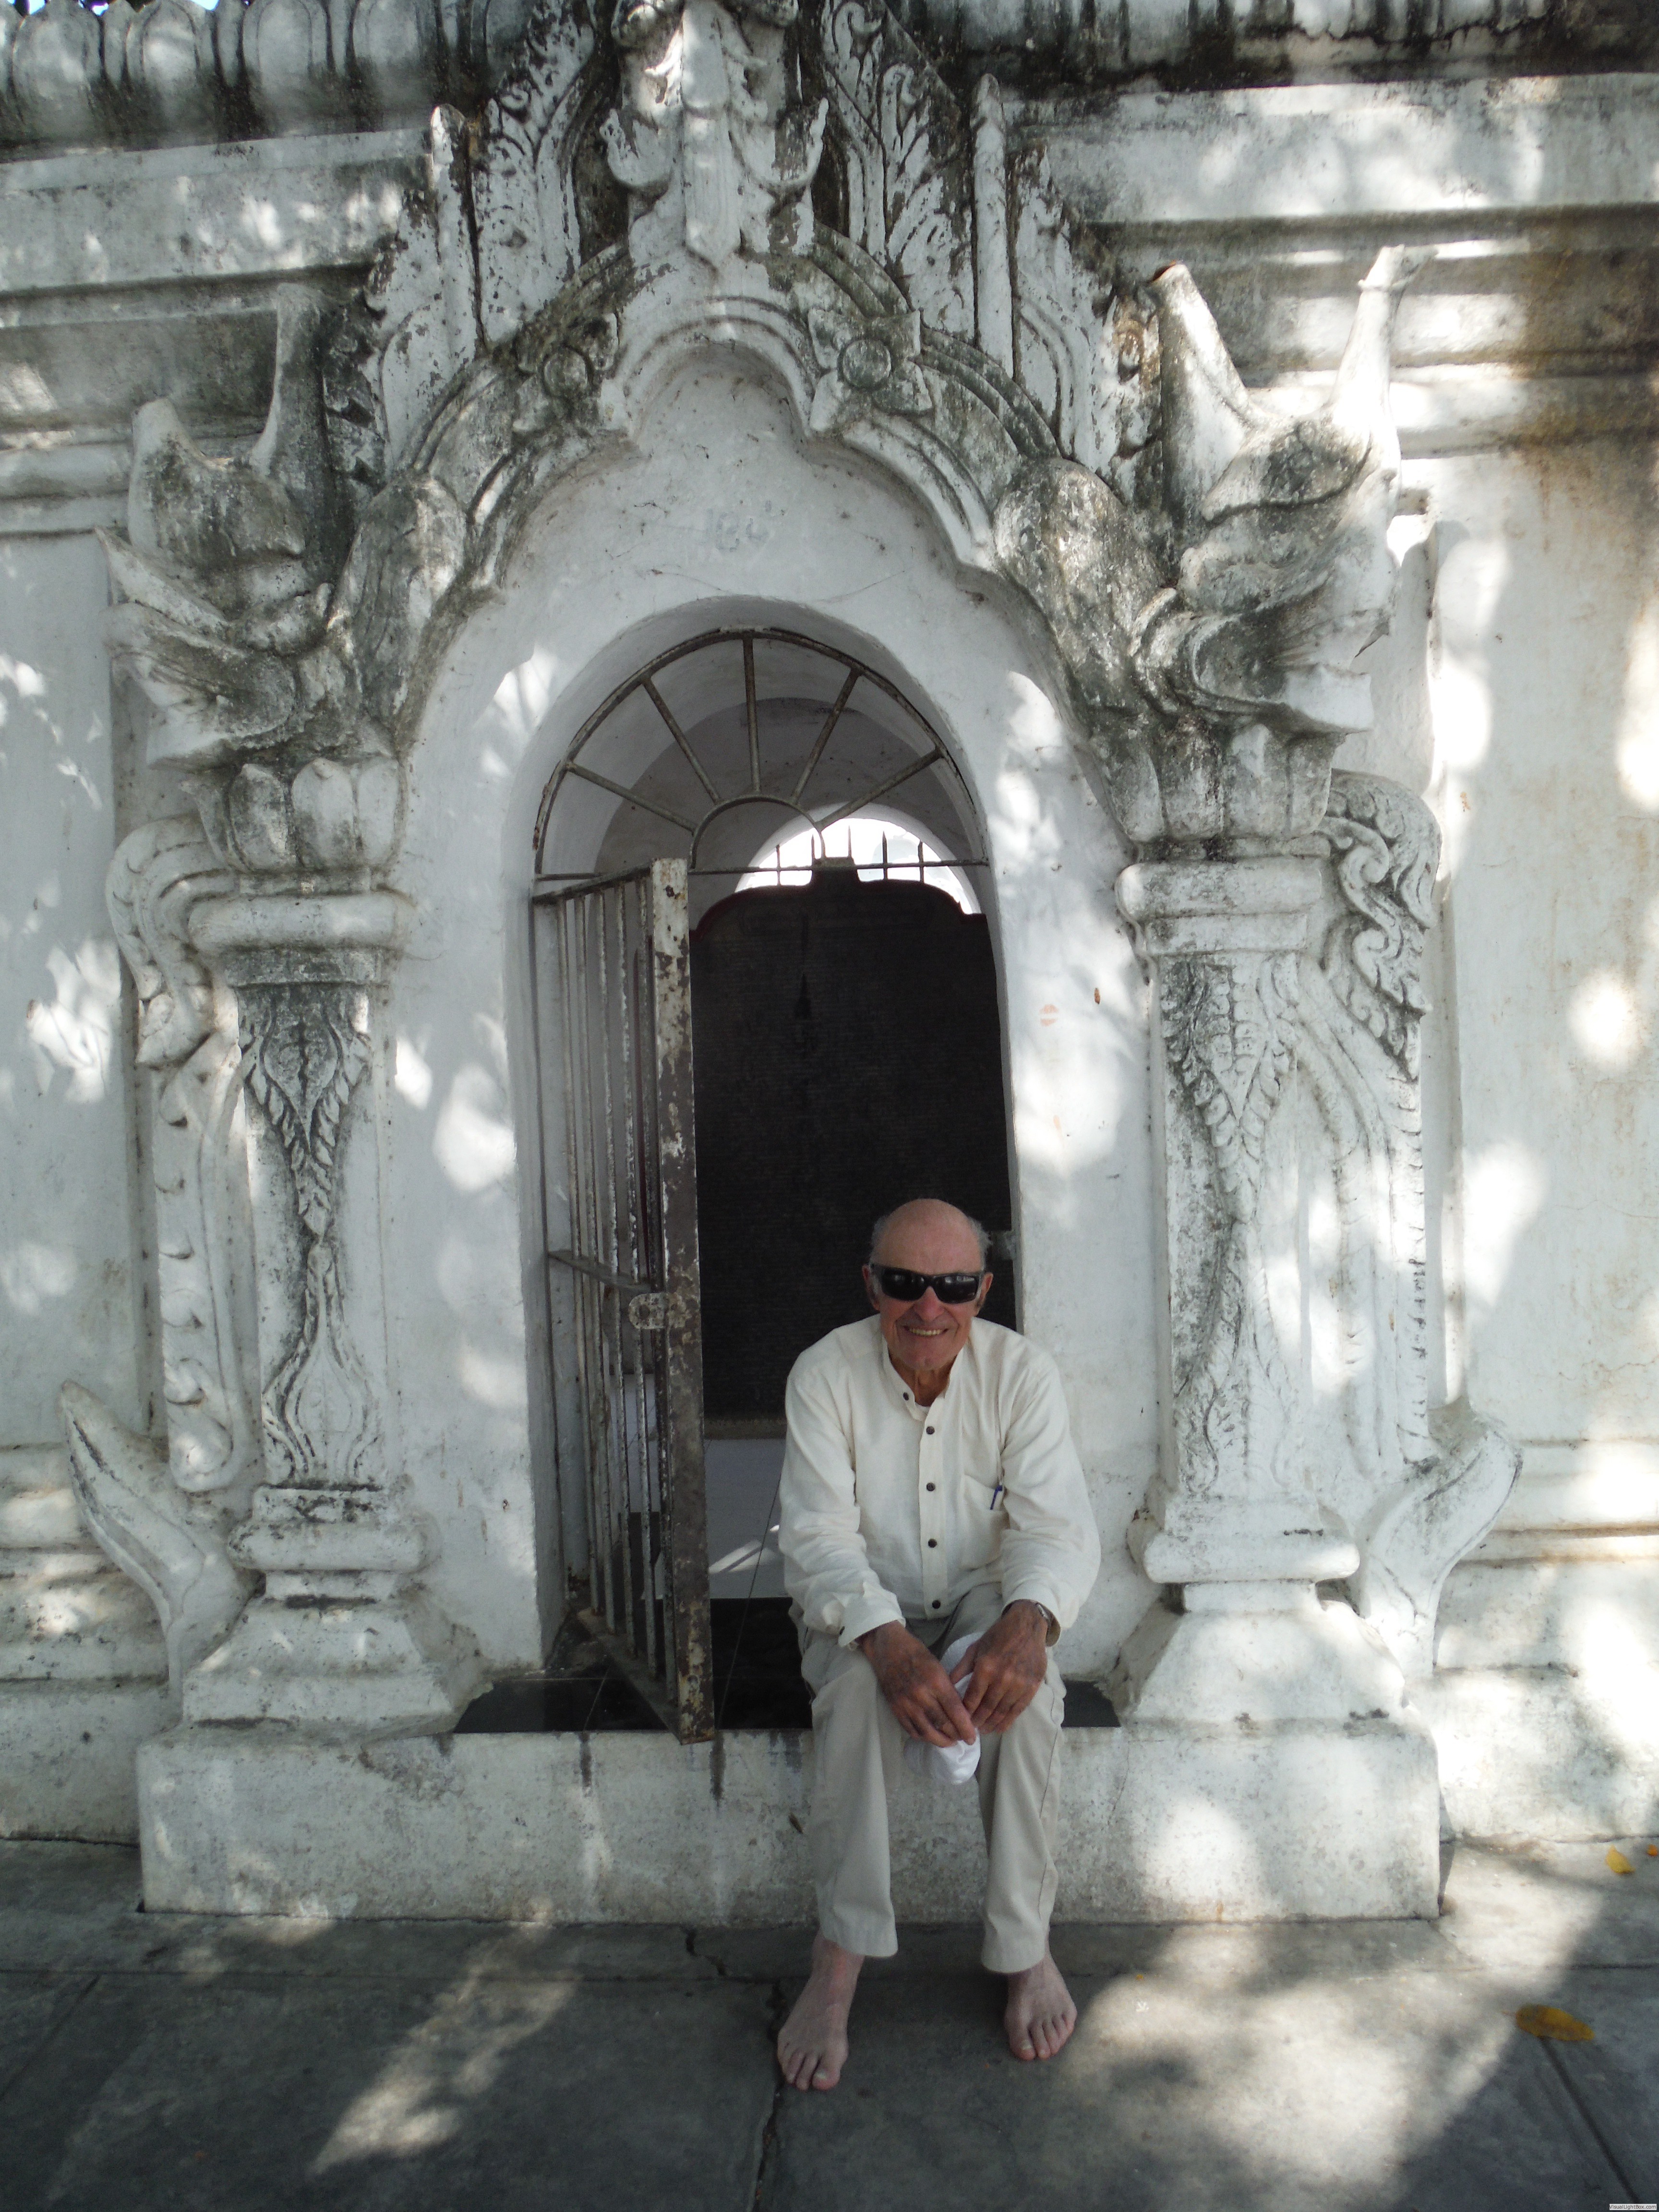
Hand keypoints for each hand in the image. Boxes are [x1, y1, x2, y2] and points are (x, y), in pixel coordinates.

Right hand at [857, 1623, 976, 1747]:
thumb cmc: (916, 1653)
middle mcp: (921, 1695)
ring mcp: (906, 1704)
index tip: (972, 1737)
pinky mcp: (896, 1709)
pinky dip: (923, 1737)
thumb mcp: (938, 1666)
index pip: (955, 1711)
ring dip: (941, 1741)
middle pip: (942, 1724)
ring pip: (927, 1732)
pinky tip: (930, 1736)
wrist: (888, 1648)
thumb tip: (959, 1710)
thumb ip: (947, 1688)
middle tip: (963, 1739)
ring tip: (949, 1741)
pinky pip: (911, 1730)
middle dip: (956, 1736)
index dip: (965, 1727)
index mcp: (935, 1681)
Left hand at [949, 1602, 1049, 1733]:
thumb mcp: (975, 1648)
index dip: (965, 1713)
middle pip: (986, 1708)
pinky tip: (999, 1728)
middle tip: (969, 1731)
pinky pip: (1017, 1710)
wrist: (1026, 1627)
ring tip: (983, 1731)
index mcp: (985, 1668)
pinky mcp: (1031, 1688)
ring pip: (1002, 1712)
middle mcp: (1002, 1679)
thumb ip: (961, 1669)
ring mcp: (1019, 1684)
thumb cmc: (998, 1636)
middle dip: (976, 1722)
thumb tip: (947, 1687)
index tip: (959, 1721)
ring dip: (990, 1724)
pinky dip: (1007, 1722)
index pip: (972, 1698)